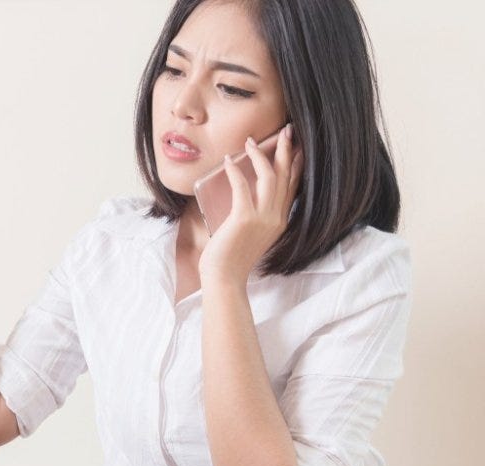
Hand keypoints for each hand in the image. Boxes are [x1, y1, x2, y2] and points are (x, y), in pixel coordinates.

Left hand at [198, 123, 303, 286]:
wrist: (224, 278)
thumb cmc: (231, 257)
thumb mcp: (250, 233)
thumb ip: (254, 215)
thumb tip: (244, 194)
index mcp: (280, 221)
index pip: (293, 186)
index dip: (296, 164)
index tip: (297, 146)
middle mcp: (277, 218)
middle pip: (286, 176)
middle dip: (287, 150)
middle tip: (286, 130)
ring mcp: (263, 218)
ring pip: (269, 177)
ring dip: (260, 155)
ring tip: (251, 140)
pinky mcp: (245, 219)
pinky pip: (243, 187)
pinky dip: (236, 170)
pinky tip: (229, 160)